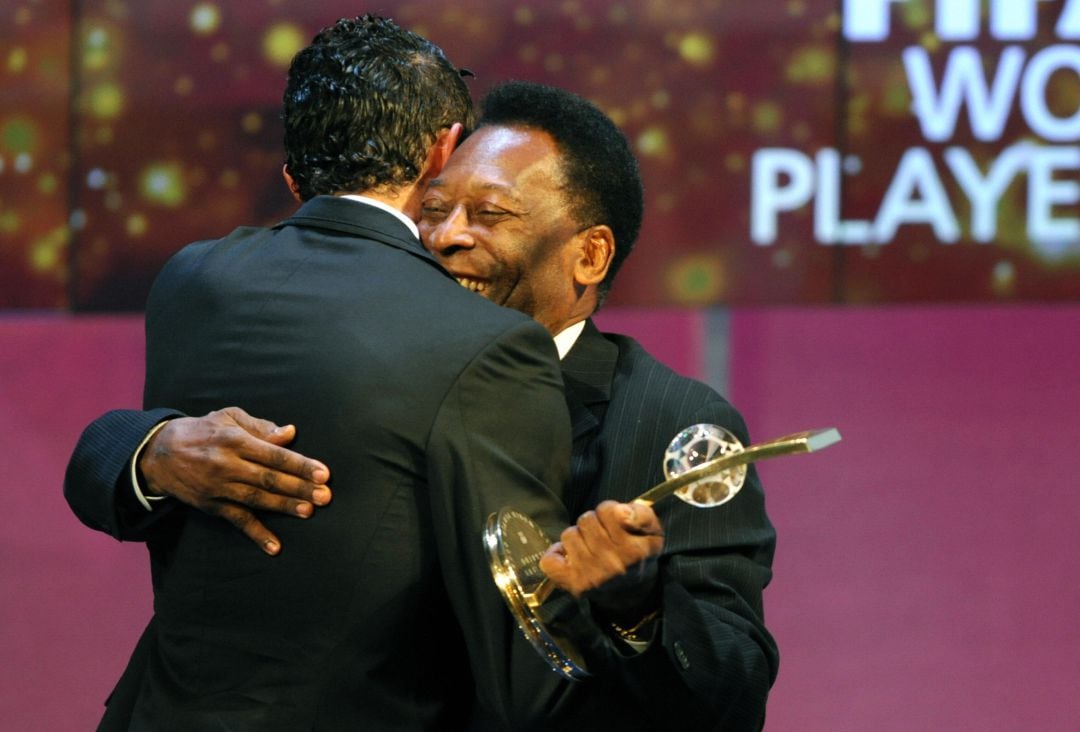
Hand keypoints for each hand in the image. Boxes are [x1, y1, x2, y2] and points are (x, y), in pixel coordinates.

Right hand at [140, 407, 330, 554]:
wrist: (158, 453)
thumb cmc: (201, 430)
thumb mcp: (228, 418)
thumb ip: (260, 426)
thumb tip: (290, 433)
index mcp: (234, 440)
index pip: (274, 454)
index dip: (300, 465)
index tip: (323, 473)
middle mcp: (227, 464)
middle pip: (269, 478)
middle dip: (299, 488)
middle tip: (325, 496)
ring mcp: (219, 487)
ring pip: (257, 499)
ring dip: (284, 507)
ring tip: (308, 511)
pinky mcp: (212, 505)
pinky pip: (237, 520)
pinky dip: (256, 534)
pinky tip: (274, 546)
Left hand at [538, 500, 663, 612]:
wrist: (632, 595)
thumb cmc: (639, 557)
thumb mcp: (653, 533)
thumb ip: (643, 514)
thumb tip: (621, 511)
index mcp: (633, 549)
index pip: (607, 510)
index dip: (608, 512)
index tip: (613, 522)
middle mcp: (612, 563)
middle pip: (586, 520)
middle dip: (593, 524)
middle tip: (601, 536)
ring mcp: (591, 575)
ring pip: (569, 535)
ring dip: (577, 538)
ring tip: (589, 547)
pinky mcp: (573, 585)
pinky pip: (550, 561)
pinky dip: (556, 555)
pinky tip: (569, 558)